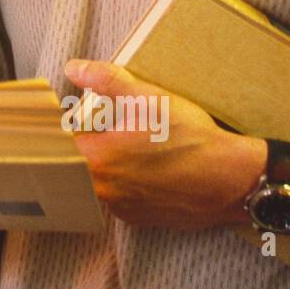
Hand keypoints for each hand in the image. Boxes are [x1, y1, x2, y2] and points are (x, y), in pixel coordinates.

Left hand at [64, 58, 265, 229]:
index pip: (59, 143)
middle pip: (75, 164)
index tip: (74, 118)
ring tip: (130, 148)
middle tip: (103, 130)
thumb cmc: (191, 139)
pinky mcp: (136, 219)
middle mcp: (102, 190)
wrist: (230, 180)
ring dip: (104, 166)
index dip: (64, 127)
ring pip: (96, 182)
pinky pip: (116, 197)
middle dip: (85, 146)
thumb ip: (105, 81)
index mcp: (97, 158)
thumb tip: (74, 68)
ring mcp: (119, 208)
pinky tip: (144, 169)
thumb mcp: (149, 98)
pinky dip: (123, 183)